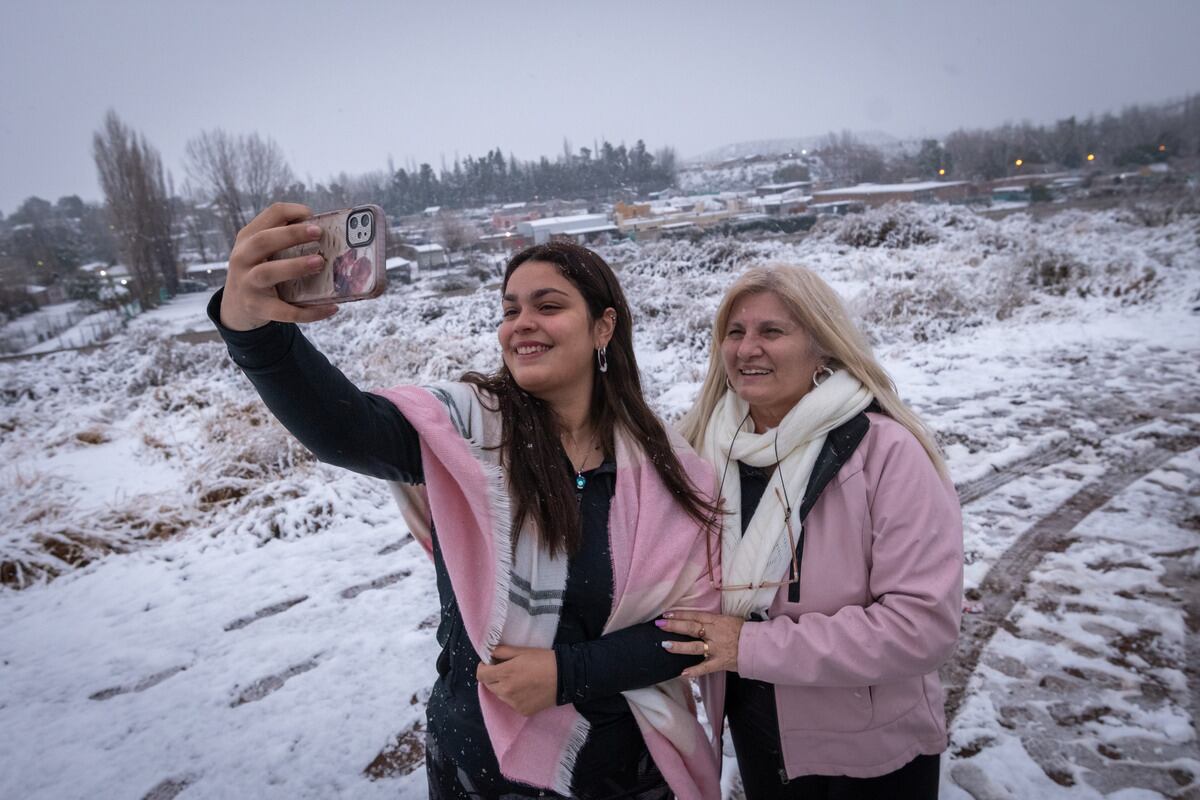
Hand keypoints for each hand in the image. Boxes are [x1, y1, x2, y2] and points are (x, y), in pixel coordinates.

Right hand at [218, 202, 338, 330]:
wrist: (235, 307)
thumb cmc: (258, 271)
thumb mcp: (261, 251)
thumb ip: (283, 239)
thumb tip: (326, 231)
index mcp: (248, 238)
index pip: (269, 215)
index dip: (291, 211)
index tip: (312, 215)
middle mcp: (242, 258)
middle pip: (263, 241)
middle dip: (292, 234)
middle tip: (318, 232)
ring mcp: (247, 284)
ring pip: (268, 273)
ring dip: (295, 266)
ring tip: (319, 262)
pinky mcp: (257, 308)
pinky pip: (285, 311)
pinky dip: (310, 311)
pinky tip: (331, 308)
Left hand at [476, 645, 557, 715]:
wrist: (565, 677)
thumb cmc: (544, 660)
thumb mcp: (522, 651)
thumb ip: (502, 651)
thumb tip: (489, 653)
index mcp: (505, 673)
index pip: (481, 674)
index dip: (484, 667)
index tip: (491, 663)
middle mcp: (506, 691)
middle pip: (489, 685)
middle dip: (493, 677)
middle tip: (507, 670)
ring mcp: (514, 703)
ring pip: (500, 695)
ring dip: (503, 687)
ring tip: (519, 679)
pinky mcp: (522, 711)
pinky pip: (512, 703)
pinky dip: (515, 697)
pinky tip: (527, 689)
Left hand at [657, 610, 744, 678]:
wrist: (758, 646)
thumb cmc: (743, 631)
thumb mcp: (728, 619)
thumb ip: (712, 621)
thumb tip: (695, 619)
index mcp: (717, 621)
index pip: (695, 616)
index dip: (680, 614)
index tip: (666, 613)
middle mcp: (715, 634)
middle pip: (691, 628)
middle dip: (674, 626)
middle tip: (660, 624)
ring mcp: (717, 649)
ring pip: (695, 647)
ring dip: (679, 646)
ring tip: (665, 645)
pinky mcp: (720, 662)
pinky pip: (705, 668)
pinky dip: (694, 671)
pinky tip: (682, 673)